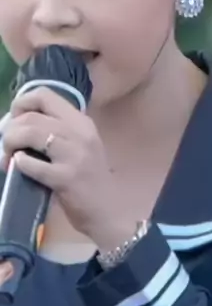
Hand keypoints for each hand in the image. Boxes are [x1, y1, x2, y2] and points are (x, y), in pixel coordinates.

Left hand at [0, 87, 137, 250]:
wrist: (107, 211)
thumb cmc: (89, 179)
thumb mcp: (80, 146)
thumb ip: (57, 130)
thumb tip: (18, 123)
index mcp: (81, 122)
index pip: (45, 95)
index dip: (21, 103)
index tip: (14, 120)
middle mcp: (80, 133)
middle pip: (32, 116)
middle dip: (10, 130)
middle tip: (7, 145)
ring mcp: (74, 155)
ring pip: (29, 133)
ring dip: (10, 144)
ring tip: (8, 157)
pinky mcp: (66, 178)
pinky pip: (32, 164)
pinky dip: (19, 163)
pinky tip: (18, 166)